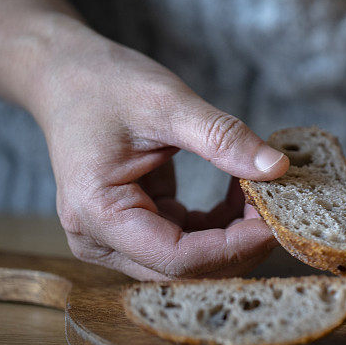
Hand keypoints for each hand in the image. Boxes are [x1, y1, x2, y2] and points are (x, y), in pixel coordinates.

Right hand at [30, 18, 288, 279]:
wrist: (66, 75)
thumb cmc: (104, 85)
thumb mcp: (167, 104)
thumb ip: (223, 138)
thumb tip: (277, 168)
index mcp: (97, 214)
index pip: (178, 259)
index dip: (234, 247)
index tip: (276, 220)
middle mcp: (100, 239)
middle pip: (186, 269)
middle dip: (239, 244)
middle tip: (279, 206)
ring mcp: (117, 238)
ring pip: (192, 260)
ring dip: (234, 234)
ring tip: (262, 192)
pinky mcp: (136, 227)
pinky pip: (188, 240)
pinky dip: (220, 222)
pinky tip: (240, 189)